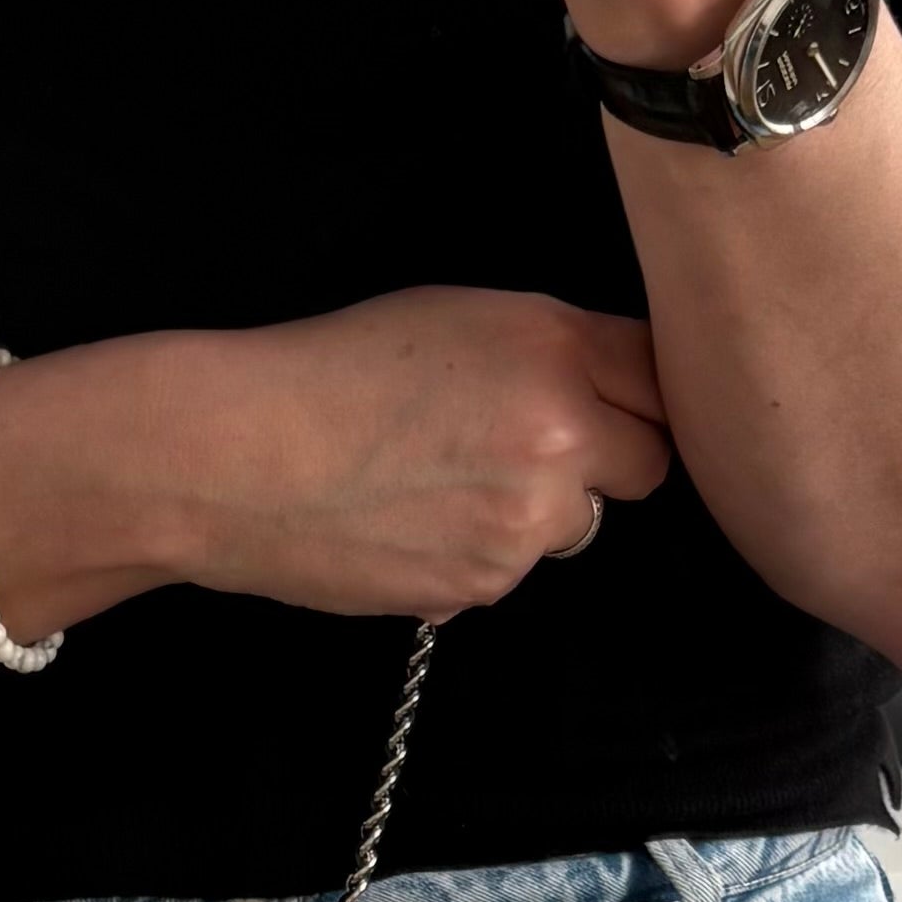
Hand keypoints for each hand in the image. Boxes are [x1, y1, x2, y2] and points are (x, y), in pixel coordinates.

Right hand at [16, 289, 669, 623]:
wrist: (237, 456)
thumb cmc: (326, 372)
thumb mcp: (454, 317)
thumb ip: (546, 349)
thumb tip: (607, 389)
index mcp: (553, 344)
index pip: (663, 378)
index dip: (637, 392)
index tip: (614, 400)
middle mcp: (560, 431)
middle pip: (650, 463)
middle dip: (605, 458)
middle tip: (533, 447)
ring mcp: (528, 519)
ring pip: (579, 525)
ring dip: (538, 512)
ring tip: (447, 483)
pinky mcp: (487, 583)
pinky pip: (513, 570)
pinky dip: (479, 554)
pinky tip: (415, 523)